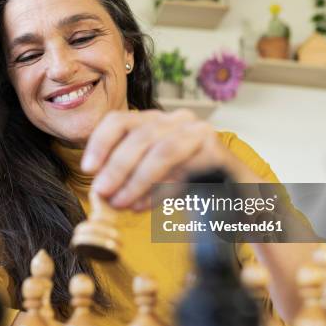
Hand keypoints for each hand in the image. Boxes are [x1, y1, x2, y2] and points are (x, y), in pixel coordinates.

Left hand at [81, 109, 262, 210]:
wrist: (237, 195)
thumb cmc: (188, 185)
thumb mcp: (151, 178)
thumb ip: (128, 178)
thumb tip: (101, 191)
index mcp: (156, 121)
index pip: (120, 119)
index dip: (100, 142)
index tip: (88, 168)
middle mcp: (177, 120)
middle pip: (140, 135)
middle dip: (117, 166)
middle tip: (102, 193)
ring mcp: (200, 133)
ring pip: (163, 150)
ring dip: (138, 179)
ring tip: (123, 203)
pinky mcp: (218, 152)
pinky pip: (186, 170)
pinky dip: (162, 190)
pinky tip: (146, 206)